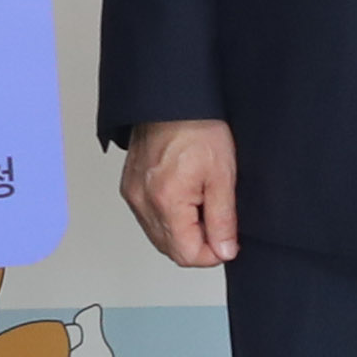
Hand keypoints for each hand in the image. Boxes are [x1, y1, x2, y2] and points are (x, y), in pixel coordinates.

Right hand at [123, 117, 240, 269]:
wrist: (171, 102)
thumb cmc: (197, 128)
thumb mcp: (222, 176)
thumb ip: (223, 219)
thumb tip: (224, 250)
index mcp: (166, 201)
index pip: (187, 255)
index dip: (212, 254)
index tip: (227, 239)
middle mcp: (143, 202)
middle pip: (171, 250)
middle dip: (198, 243)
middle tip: (216, 217)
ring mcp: (133, 195)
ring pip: (160, 236)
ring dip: (183, 232)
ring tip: (200, 202)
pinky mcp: (129, 188)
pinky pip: (149, 219)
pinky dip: (168, 218)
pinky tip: (184, 198)